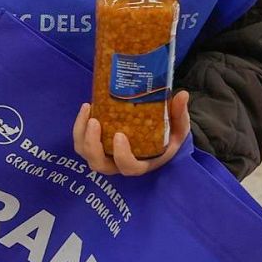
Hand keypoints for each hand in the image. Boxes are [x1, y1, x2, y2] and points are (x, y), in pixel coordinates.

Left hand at [72, 91, 190, 176]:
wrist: (156, 134)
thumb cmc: (167, 135)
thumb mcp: (178, 127)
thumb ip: (179, 114)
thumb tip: (182, 95)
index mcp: (141, 163)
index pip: (128, 167)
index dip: (121, 155)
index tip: (119, 136)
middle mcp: (118, 164)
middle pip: (98, 164)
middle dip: (92, 145)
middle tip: (95, 122)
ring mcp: (103, 155)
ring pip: (85, 152)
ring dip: (82, 134)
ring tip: (88, 112)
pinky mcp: (94, 144)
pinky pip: (80, 140)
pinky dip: (79, 126)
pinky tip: (87, 107)